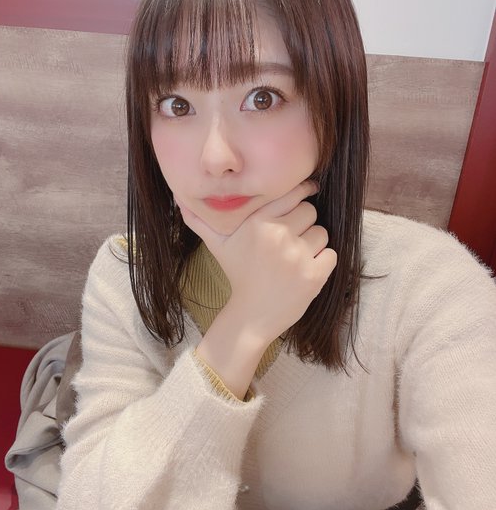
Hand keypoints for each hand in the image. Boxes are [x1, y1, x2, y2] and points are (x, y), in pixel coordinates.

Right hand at [178, 181, 336, 345]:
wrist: (251, 317)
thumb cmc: (238, 275)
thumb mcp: (218, 246)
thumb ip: (200, 221)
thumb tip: (178, 200)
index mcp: (258, 222)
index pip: (294, 193)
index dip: (303, 192)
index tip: (308, 193)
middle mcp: (278, 235)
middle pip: (310, 212)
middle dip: (303, 225)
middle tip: (288, 243)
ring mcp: (297, 256)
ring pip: (322, 233)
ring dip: (313, 245)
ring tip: (293, 260)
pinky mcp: (314, 275)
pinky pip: (331, 255)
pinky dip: (323, 263)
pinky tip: (304, 272)